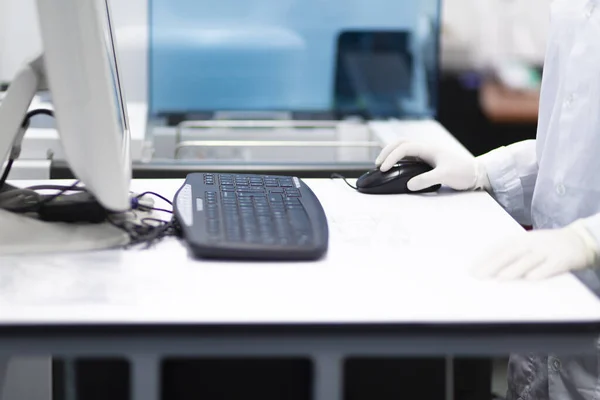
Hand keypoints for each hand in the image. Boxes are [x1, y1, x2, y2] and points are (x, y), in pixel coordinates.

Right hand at [375, 140, 490, 191]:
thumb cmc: (463, 172)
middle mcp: (425, 149)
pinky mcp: (427, 161)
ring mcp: (426, 154)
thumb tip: (409, 185)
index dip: (391, 157)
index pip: (404, 148)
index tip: (383, 169)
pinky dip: (398, 160)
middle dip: (387, 152)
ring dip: (391, 154)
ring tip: (382, 165)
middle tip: (377, 164)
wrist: (476, 173)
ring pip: (403, 149)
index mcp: (428, 149)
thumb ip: (426, 180)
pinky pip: (408, 157)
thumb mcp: (445, 176)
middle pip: (400, 143)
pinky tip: (395, 169)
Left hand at [471, 222, 598, 279]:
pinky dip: (541, 272)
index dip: (485, 257)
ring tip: (499, 278)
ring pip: (528, 259)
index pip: (500, 247)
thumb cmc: (548, 246)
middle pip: (510, 253)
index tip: (471, 268)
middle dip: (493, 264)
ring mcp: (547, 250)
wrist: (579, 240)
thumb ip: (511, 253)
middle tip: (478, 275)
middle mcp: (532, 242)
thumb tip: (488, 267)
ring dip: (514, 269)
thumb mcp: (528, 244)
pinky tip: (530, 279)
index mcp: (522, 238)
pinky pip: (550, 266)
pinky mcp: (562, 259)